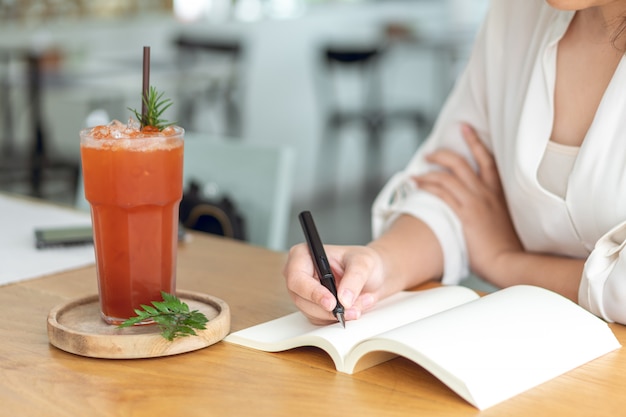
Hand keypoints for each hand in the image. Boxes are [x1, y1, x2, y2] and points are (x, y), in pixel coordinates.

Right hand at [283, 243, 384, 324]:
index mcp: (303, 255)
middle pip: (302, 299)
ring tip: (359, 303)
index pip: (297, 278)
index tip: (332, 303)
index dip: (312, 292)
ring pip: (312, 313)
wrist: (373, 275)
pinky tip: (353, 307)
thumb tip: (344, 298)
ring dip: (337, 314)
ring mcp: (304, 293)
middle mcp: (300, 274)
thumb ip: (354, 278)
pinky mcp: (313, 308)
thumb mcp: (363, 263)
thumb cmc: (362, 261)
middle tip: (350, 310)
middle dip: (328, 308)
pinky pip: (321, 320)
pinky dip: (339, 318)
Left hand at [412, 124, 521, 281]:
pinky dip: (427, 186)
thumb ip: (491, 211)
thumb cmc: (508, 248)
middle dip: (442, 154)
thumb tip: (479, 214)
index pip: (486, 159)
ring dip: (428, 172)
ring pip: (447, 176)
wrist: (510, 262)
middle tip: (430, 153)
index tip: (464, 127)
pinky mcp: (465, 214)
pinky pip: (442, 193)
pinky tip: (417, 186)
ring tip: (416, 174)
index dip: (474, 141)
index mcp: (498, 192)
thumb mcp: (503, 222)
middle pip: (461, 162)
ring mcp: (475, 202)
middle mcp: (486, 192)